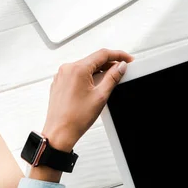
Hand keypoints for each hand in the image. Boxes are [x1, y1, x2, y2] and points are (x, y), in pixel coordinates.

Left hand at [30, 49, 132, 182]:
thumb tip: (120, 67)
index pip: (102, 54)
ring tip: (110, 80)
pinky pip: (77, 74)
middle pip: (93, 59)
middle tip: (122, 70)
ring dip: (99, 70)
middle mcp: (67, 69)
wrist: (59, 132)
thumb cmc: (75, 118)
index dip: (118, 55)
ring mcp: (62, 76)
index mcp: (77, 69)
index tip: (127, 59)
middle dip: (109, 64)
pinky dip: (88, 76)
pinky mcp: (60, 83)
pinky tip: (96, 85)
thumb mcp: (101, 96)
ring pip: (85, 66)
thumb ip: (113, 77)